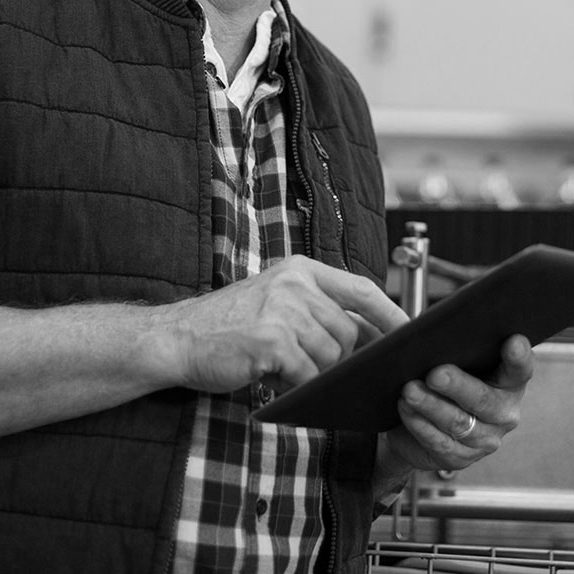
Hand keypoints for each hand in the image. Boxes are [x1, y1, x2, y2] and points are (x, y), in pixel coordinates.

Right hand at [151, 255, 407, 393]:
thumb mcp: (276, 303)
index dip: (391, 315)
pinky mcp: (272, 338)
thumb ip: (317, 311)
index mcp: (300, 271)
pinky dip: (295, 383)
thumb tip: (365, 339)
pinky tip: (272, 375)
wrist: (178, 338)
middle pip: (348, 331)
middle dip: (336, 358)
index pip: (362, 290)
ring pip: (330, 356)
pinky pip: (307, 373)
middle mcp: (295, 284)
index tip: (408, 335)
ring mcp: (284, 309)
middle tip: (306, 366)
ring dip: (311, 371)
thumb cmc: (228, 326)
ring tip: (280, 367)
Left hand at [384, 334, 533, 471]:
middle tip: (435, 374)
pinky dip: (418, 423)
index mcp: (507, 383)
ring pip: (457, 422)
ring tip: (409, 390)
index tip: (513, 341)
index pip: (519, 370)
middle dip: (457, 385)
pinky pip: (438, 440)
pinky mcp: (458, 458)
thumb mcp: (447, 362)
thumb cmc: (436, 383)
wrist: (412, 426)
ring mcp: (483, 439)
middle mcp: (503, 413)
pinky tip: (404, 408)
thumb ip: (449, 349)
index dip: (518, 357)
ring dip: (430, 404)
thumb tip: (428, 333)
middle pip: (483, 399)